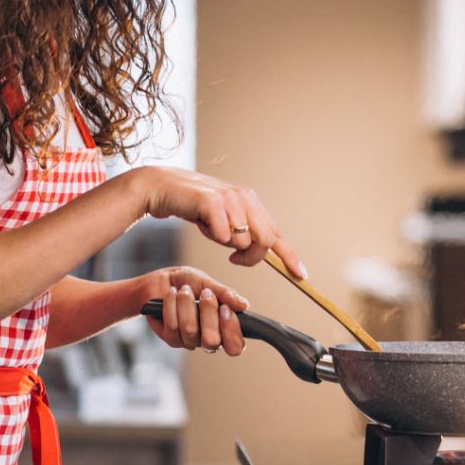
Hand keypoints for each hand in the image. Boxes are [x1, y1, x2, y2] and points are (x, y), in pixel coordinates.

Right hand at [134, 167, 305, 278]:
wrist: (163, 188)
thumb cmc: (193, 207)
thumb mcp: (223, 220)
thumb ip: (241, 232)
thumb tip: (259, 254)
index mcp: (250, 201)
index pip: (276, 233)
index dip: (289, 256)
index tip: (301, 275)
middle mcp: (244, 197)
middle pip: (265, 241)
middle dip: (251, 258)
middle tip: (234, 259)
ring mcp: (230, 198)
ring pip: (243, 241)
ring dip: (225, 244)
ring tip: (210, 228)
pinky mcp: (213, 201)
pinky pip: (223, 235)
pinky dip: (212, 236)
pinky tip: (201, 222)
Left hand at [142, 266, 249, 355]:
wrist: (162, 279)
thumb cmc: (188, 282)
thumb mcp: (209, 283)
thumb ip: (226, 294)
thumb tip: (244, 305)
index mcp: (222, 327)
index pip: (235, 346)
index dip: (232, 331)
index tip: (225, 309)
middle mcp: (207, 338)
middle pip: (212, 341)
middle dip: (208, 313)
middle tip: (205, 294)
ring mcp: (188, 340)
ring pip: (190, 330)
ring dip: (187, 304)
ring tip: (184, 290)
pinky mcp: (170, 338)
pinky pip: (172, 326)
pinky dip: (172, 305)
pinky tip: (172, 294)